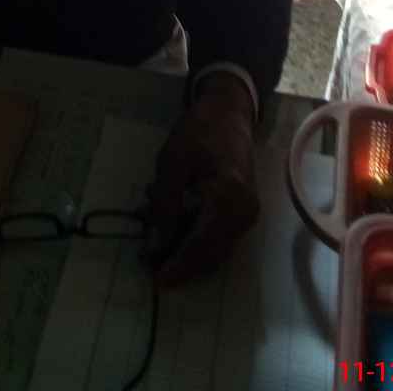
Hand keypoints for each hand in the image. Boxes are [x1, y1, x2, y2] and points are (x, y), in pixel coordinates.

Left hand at [147, 72, 258, 286]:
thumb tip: (157, 245)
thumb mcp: (173, 161)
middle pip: (209, 255)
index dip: (178, 265)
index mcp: (230, 198)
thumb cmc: (200, 131)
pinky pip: (217, 237)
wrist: (229, 112)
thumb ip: (165, 204)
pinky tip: (171, 219)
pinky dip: (192, 237)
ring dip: (183, 249)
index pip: (202, 246)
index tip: (155, 279)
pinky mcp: (242, 213)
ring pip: (213, 250)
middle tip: (146, 259)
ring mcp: (247, 215)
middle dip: (178, 261)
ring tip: (153, 233)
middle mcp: (245, 213)